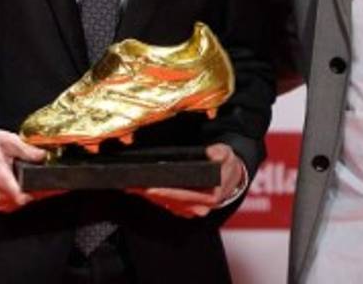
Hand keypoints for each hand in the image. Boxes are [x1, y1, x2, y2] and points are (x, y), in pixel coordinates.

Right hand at [0, 129, 55, 212]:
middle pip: (25, 201)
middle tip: (57, 182)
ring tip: (48, 183)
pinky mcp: (0, 203)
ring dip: (36, 195)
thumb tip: (42, 156)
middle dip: (42, 192)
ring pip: (23, 204)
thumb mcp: (8, 141)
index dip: (39, 192)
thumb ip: (26, 150)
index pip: (20, 196)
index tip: (54, 185)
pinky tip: (36, 186)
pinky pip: (17, 204)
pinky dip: (28, 196)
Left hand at [130, 143, 244, 217]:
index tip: (150, 188)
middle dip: (150, 195)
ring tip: (131, 187)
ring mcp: (191, 209)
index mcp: (211, 197)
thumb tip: (212, 153)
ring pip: (166, 204)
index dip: (167, 192)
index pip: (184, 196)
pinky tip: (139, 189)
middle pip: (170, 202)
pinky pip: (166, 203)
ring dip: (147, 197)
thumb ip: (221, 153)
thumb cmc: (227, 165)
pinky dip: (153, 197)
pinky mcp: (184, 208)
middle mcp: (200, 207)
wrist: (232, 177)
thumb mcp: (227, 154)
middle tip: (132, 186)